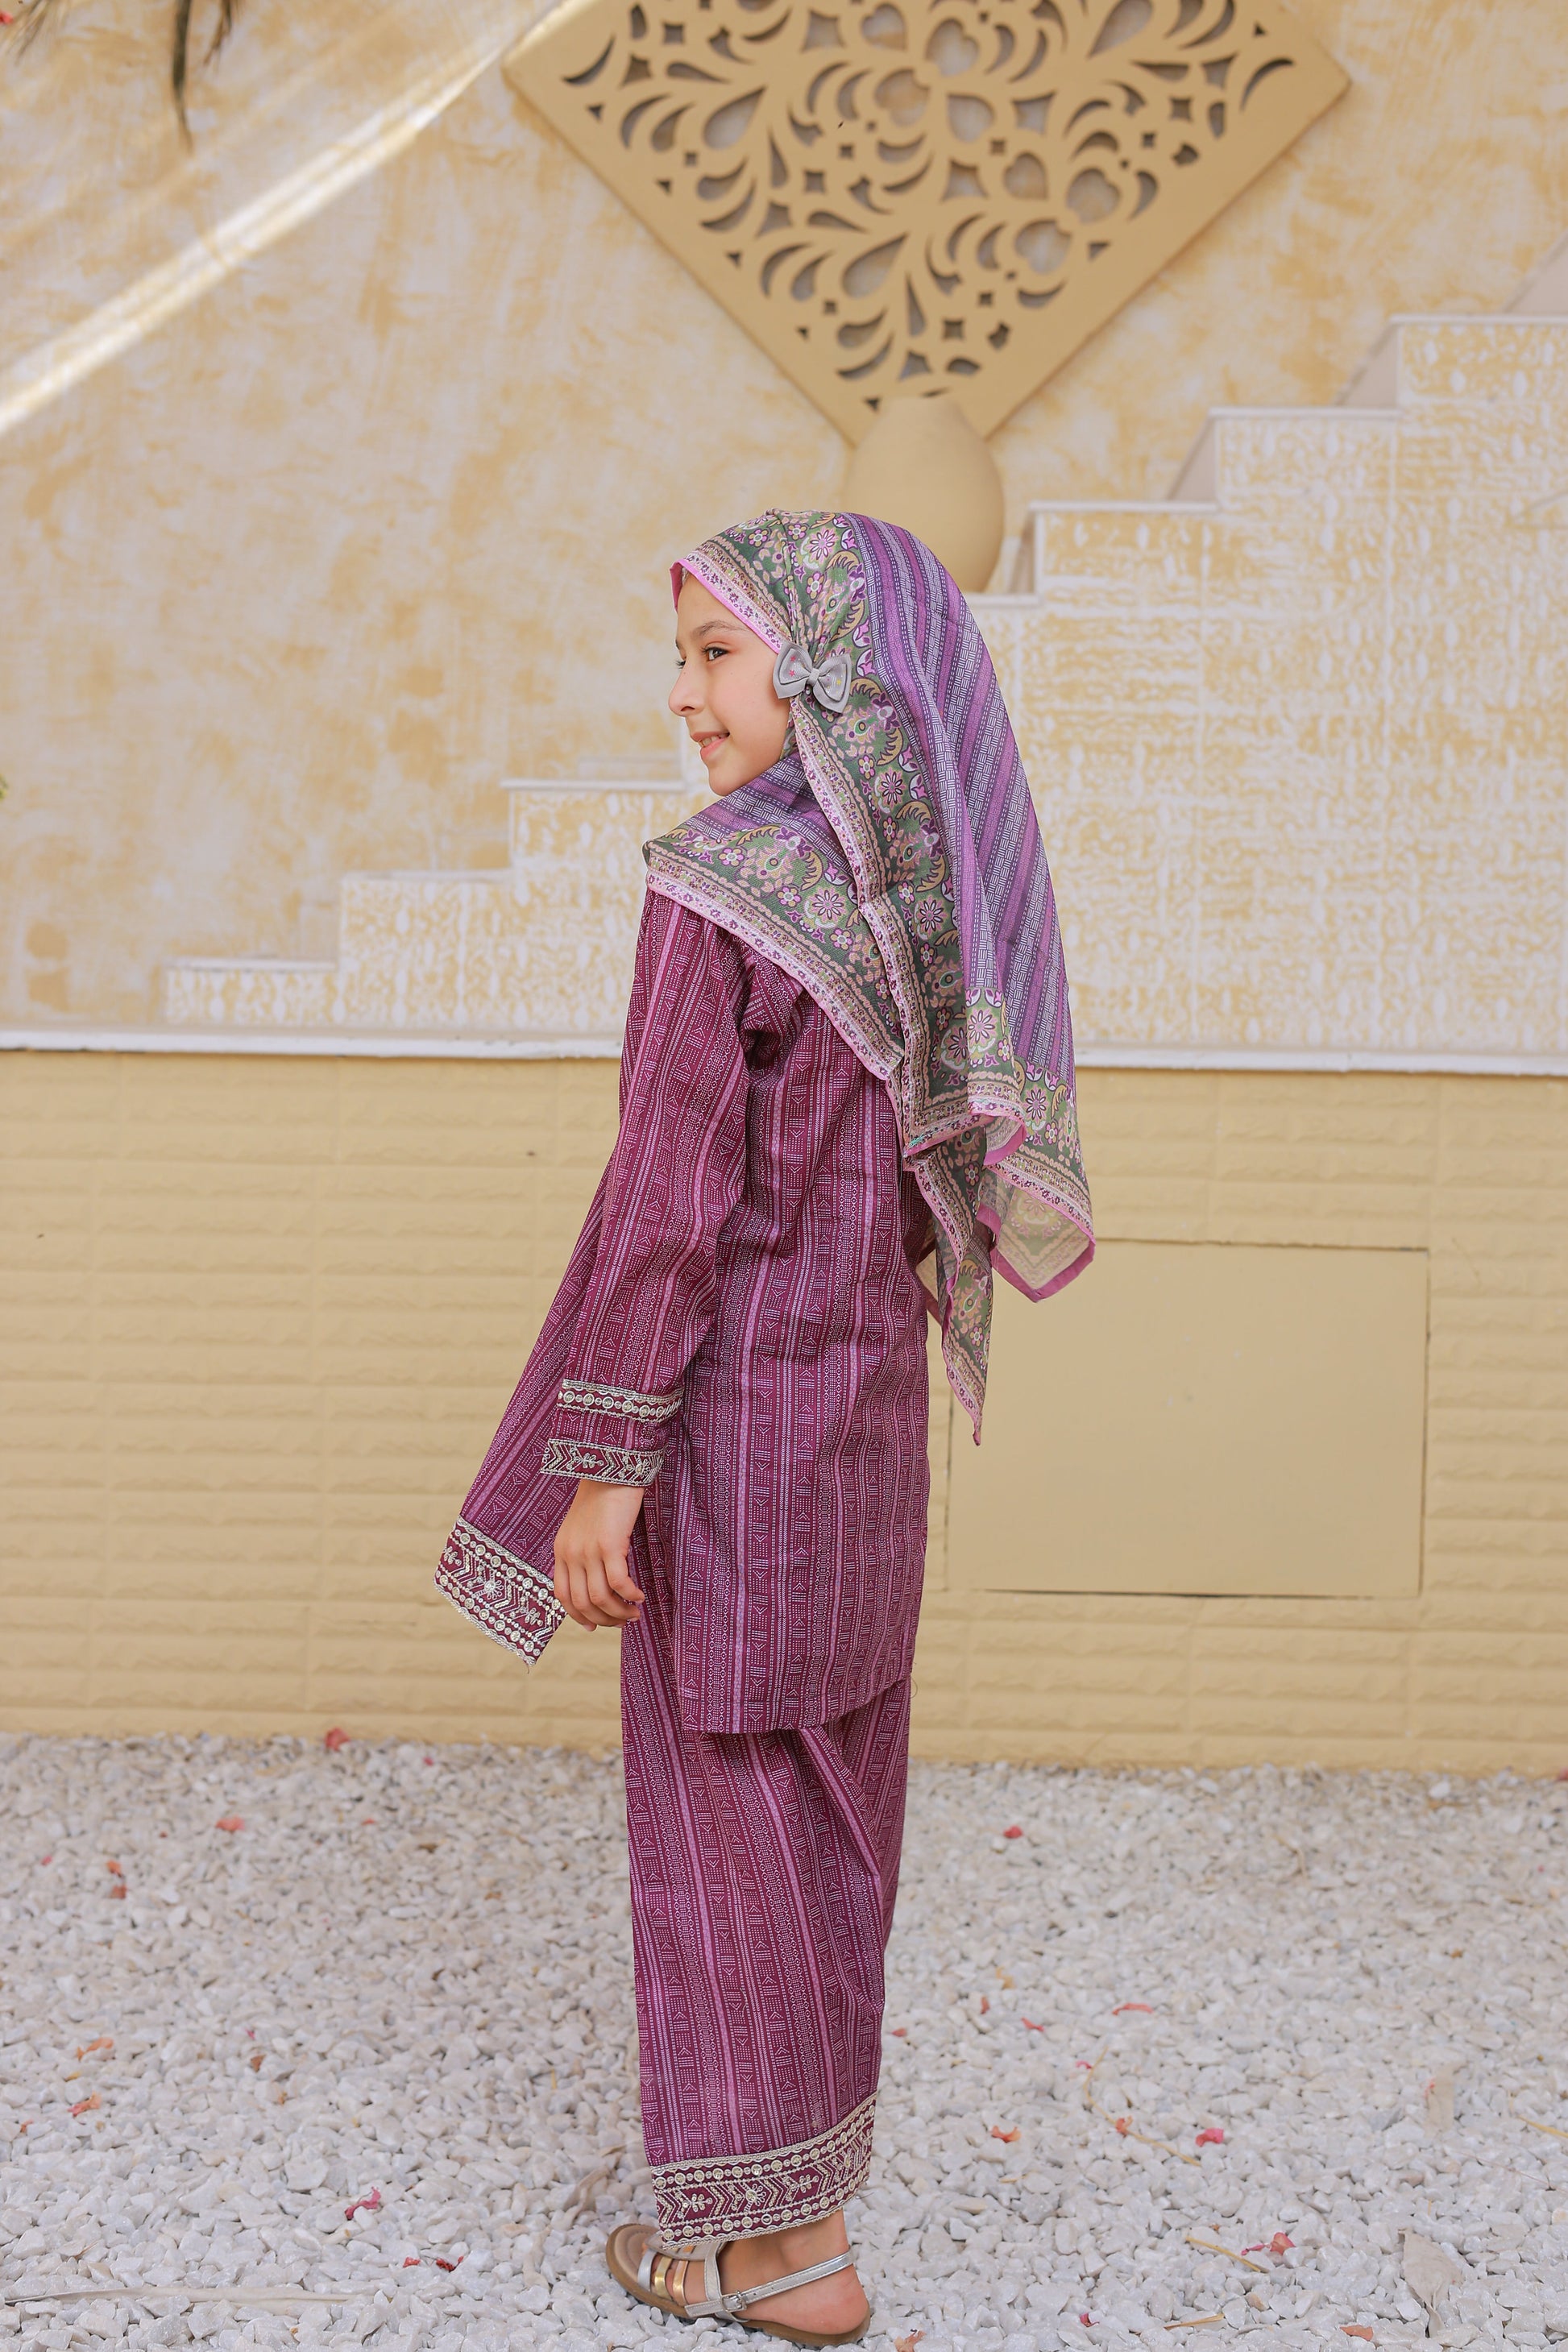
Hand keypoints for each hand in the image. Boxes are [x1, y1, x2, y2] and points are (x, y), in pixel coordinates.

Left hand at [553, 1479, 646, 1630]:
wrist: (611, 1466)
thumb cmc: (603, 1496)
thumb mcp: (583, 1527)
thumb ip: (583, 1552)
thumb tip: (596, 1582)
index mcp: (561, 1550)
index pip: (562, 1596)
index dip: (579, 1616)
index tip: (595, 1626)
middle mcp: (570, 1553)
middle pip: (582, 1602)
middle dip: (604, 1619)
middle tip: (624, 1621)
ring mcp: (588, 1550)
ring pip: (600, 1598)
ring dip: (619, 1611)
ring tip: (634, 1612)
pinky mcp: (609, 1544)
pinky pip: (618, 1582)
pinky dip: (630, 1594)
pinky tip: (640, 1595)